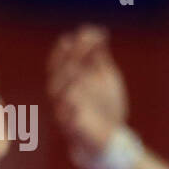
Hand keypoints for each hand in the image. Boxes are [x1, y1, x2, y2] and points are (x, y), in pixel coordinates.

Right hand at [47, 25, 128, 157]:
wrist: (111, 137)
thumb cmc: (106, 104)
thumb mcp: (106, 77)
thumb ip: (100, 58)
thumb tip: (97, 32)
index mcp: (69, 80)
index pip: (63, 60)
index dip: (70, 47)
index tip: (83, 34)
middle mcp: (63, 94)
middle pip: (58, 73)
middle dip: (66, 58)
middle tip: (74, 44)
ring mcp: (65, 111)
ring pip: (57, 96)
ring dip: (65, 81)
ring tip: (74, 70)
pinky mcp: (73, 130)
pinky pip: (66, 122)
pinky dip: (69, 114)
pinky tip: (74, 104)